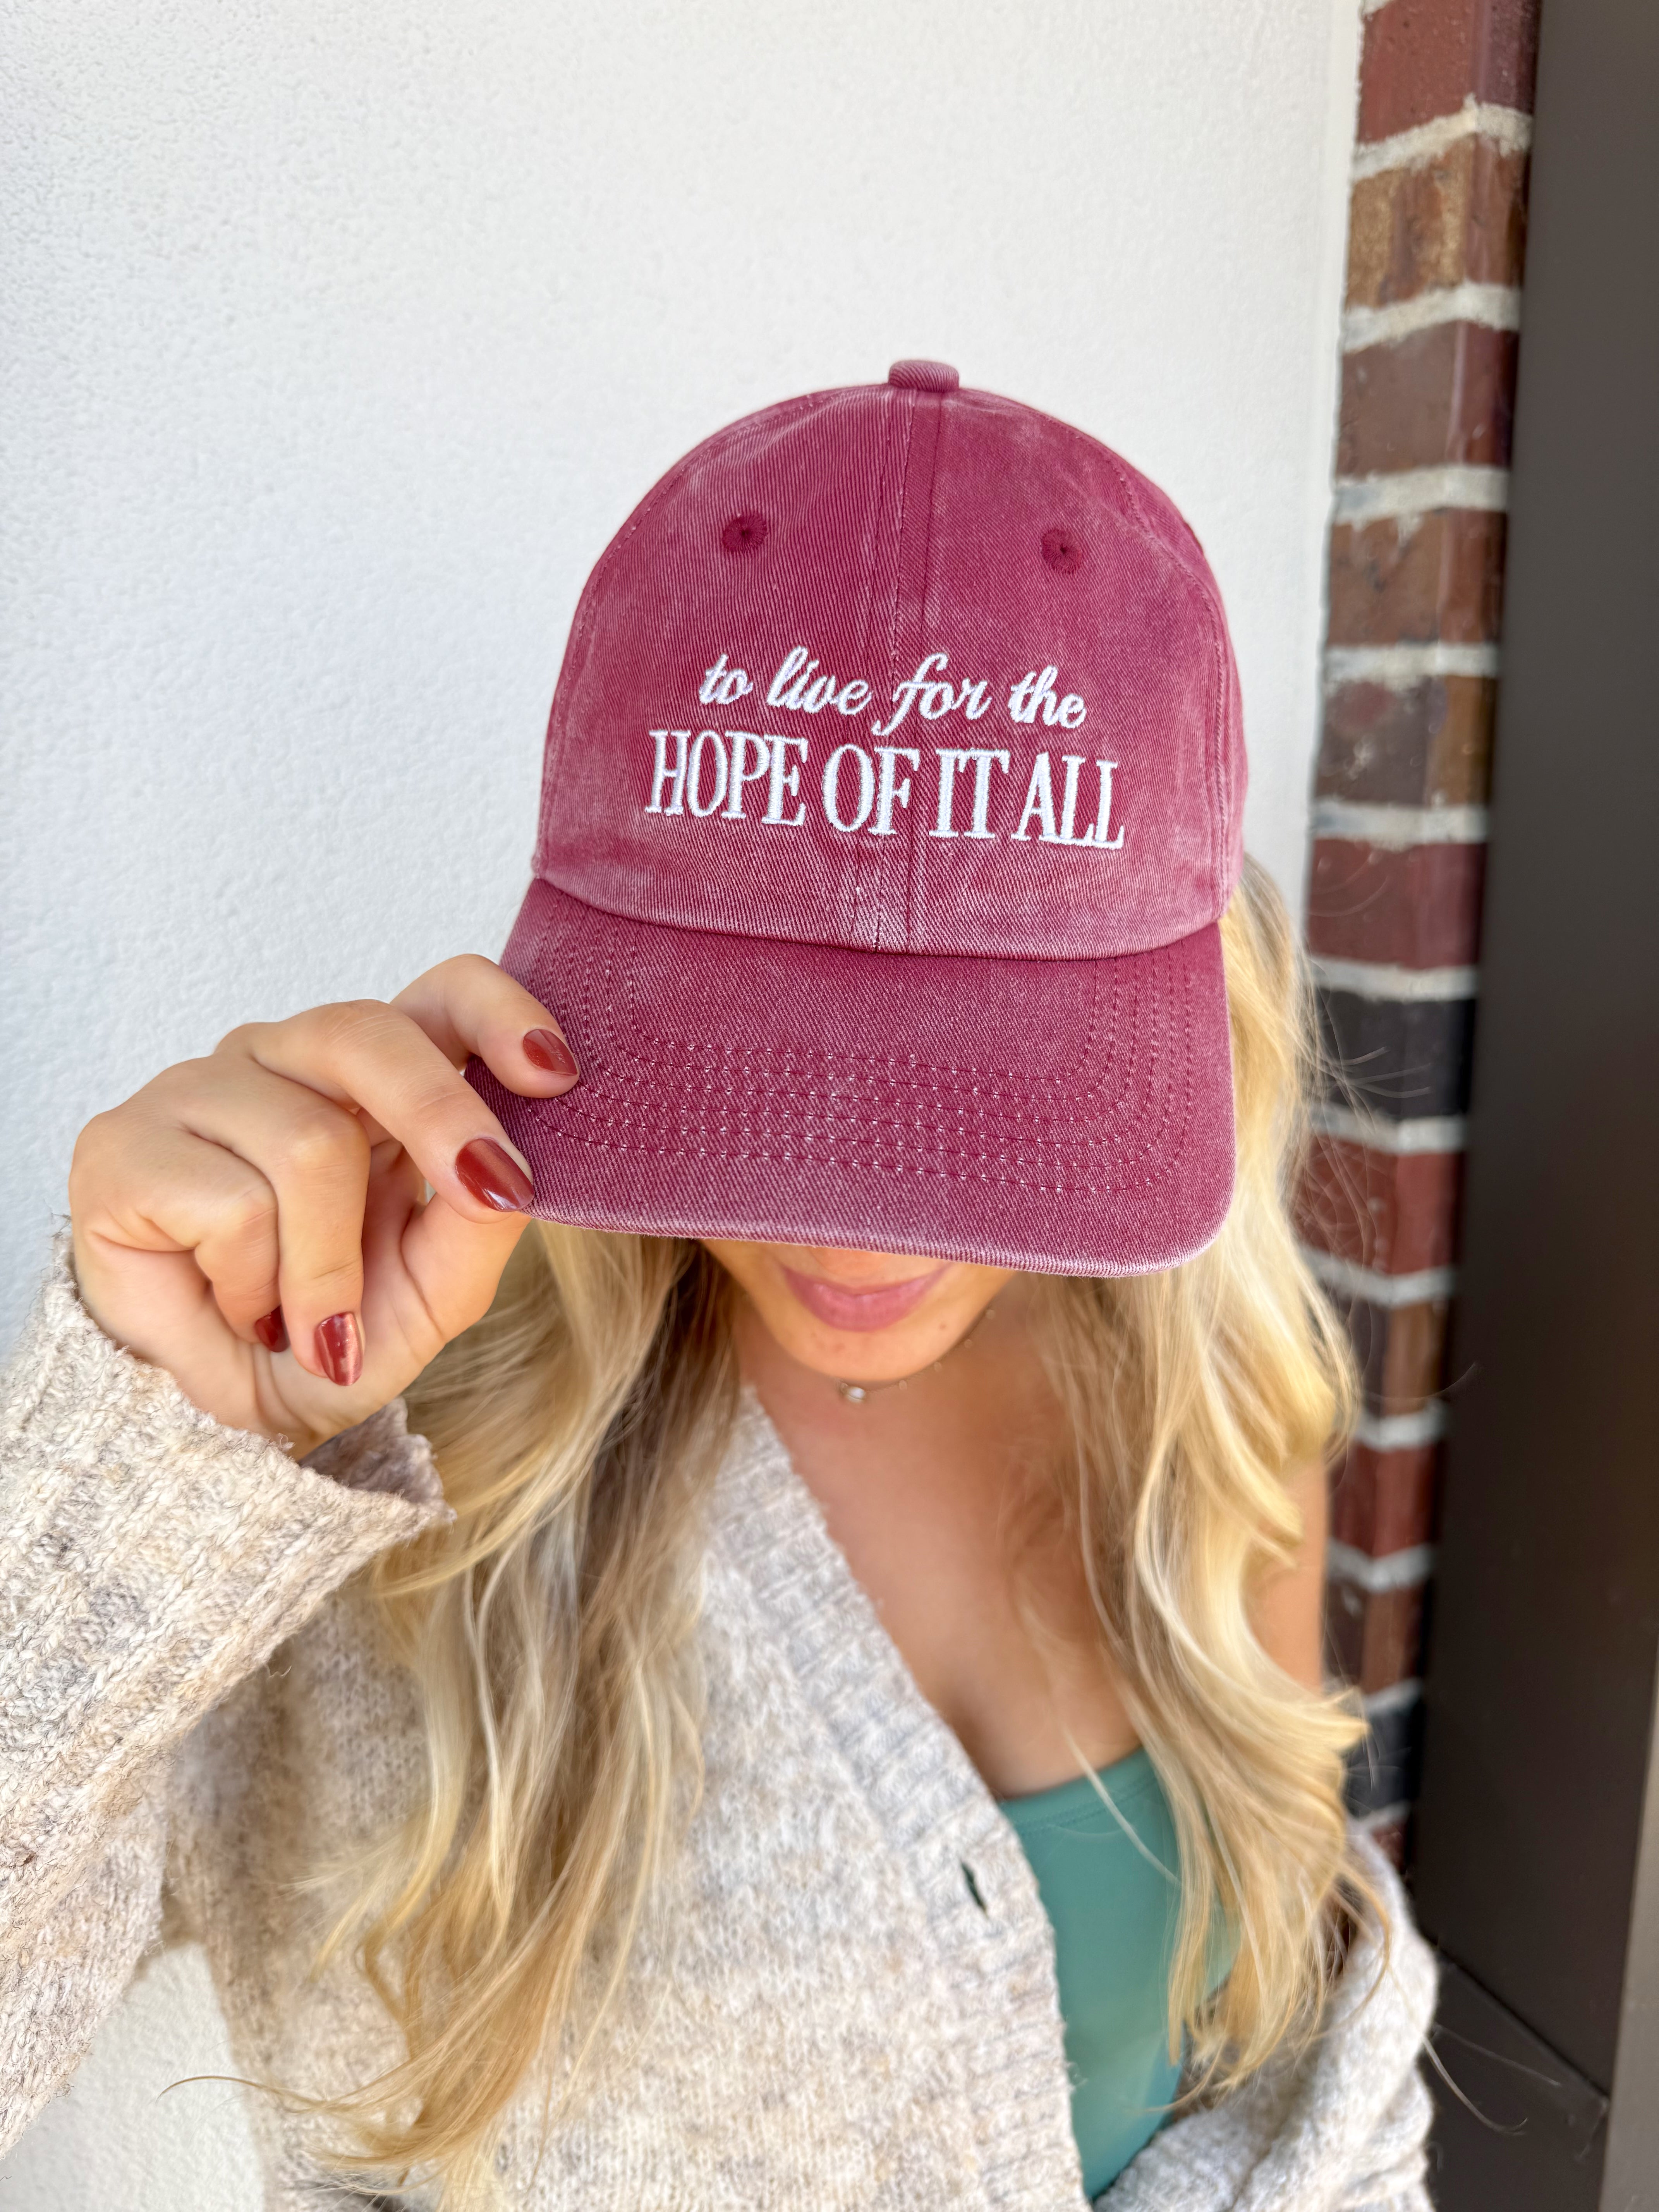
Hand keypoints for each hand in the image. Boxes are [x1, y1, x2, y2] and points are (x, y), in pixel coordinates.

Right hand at [69, 957, 576, 1457]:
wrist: (222, 1415)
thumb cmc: (331, 1333)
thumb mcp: (435, 1290)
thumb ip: (480, 1224)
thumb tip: (513, 1171)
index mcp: (368, 1077)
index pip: (436, 992)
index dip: (497, 1013)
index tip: (554, 1073)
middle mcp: (284, 1059)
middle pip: (370, 1034)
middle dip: (445, 1120)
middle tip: (488, 1194)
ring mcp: (196, 1090)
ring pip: (310, 1143)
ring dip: (330, 1267)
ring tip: (317, 1328)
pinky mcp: (122, 1144)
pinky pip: (232, 1203)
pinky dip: (258, 1284)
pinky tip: (244, 1309)